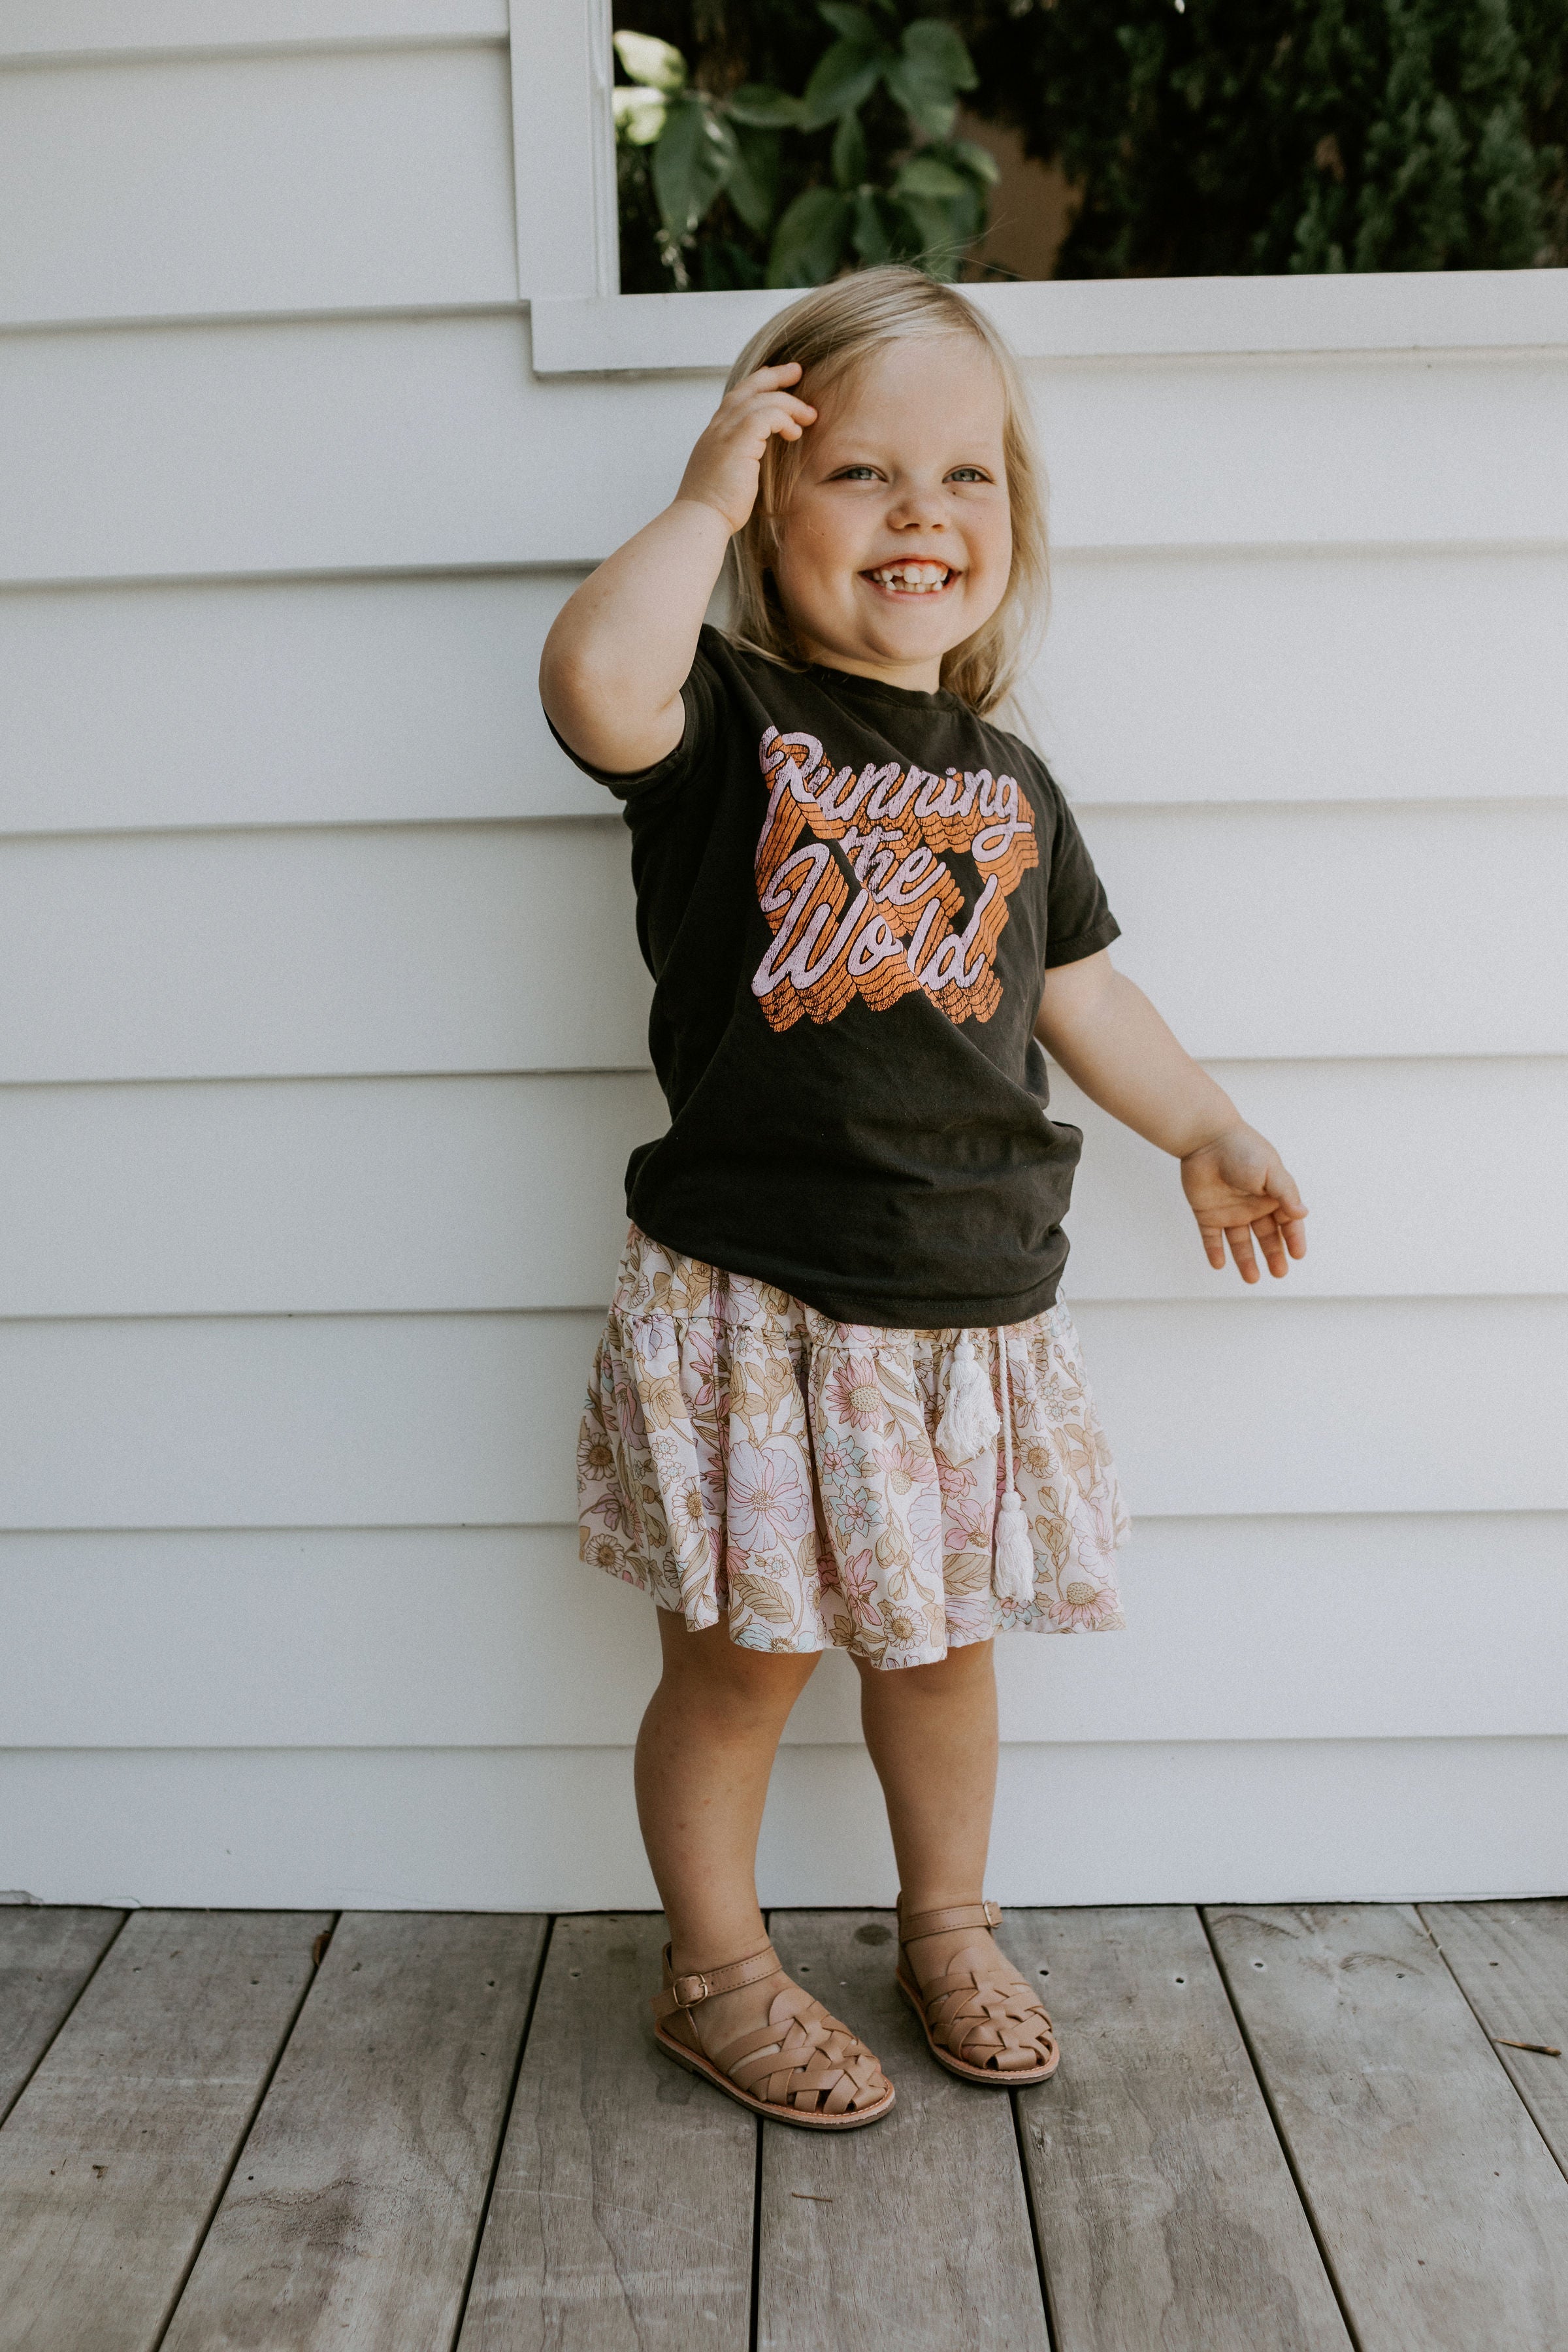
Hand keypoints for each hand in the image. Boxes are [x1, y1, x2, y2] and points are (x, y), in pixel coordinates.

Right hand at [674, 363, 816, 535]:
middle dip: (775, 376)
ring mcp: (725, 432)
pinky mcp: (738, 441)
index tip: (778, 382)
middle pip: (748, 387)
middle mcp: (717, 427)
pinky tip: (794, 433)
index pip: (737, 398)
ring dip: (790, 404)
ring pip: (762, 399)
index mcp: (714, 435)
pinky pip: (768, 415)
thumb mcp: (725, 478)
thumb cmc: (715, 509)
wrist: (700, 520)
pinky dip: (785, 420)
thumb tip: (752, 464)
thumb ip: (738, 461)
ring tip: (810, 416)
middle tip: (798, 371)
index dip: (758, 385)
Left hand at [1180, 1124, 1307, 1282]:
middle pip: (1266, 1236)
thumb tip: (1303, 1213)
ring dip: (1246, 1260)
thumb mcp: (1270, 1170)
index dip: (1294, 1238)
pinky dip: (1214, 1251)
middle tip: (1279, 1272)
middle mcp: (1253, 1205)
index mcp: (1272, 1194)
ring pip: (1240, 1242)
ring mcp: (1230, 1210)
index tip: (1298, 1255)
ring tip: (1252, 1278)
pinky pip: (1211, 1237)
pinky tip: (1219, 1264)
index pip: (1287, 1222)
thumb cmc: (1242, 1149)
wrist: (1205, 1138)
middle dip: (1274, 1254)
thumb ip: (1285, 1193)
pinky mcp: (1207, 1213)